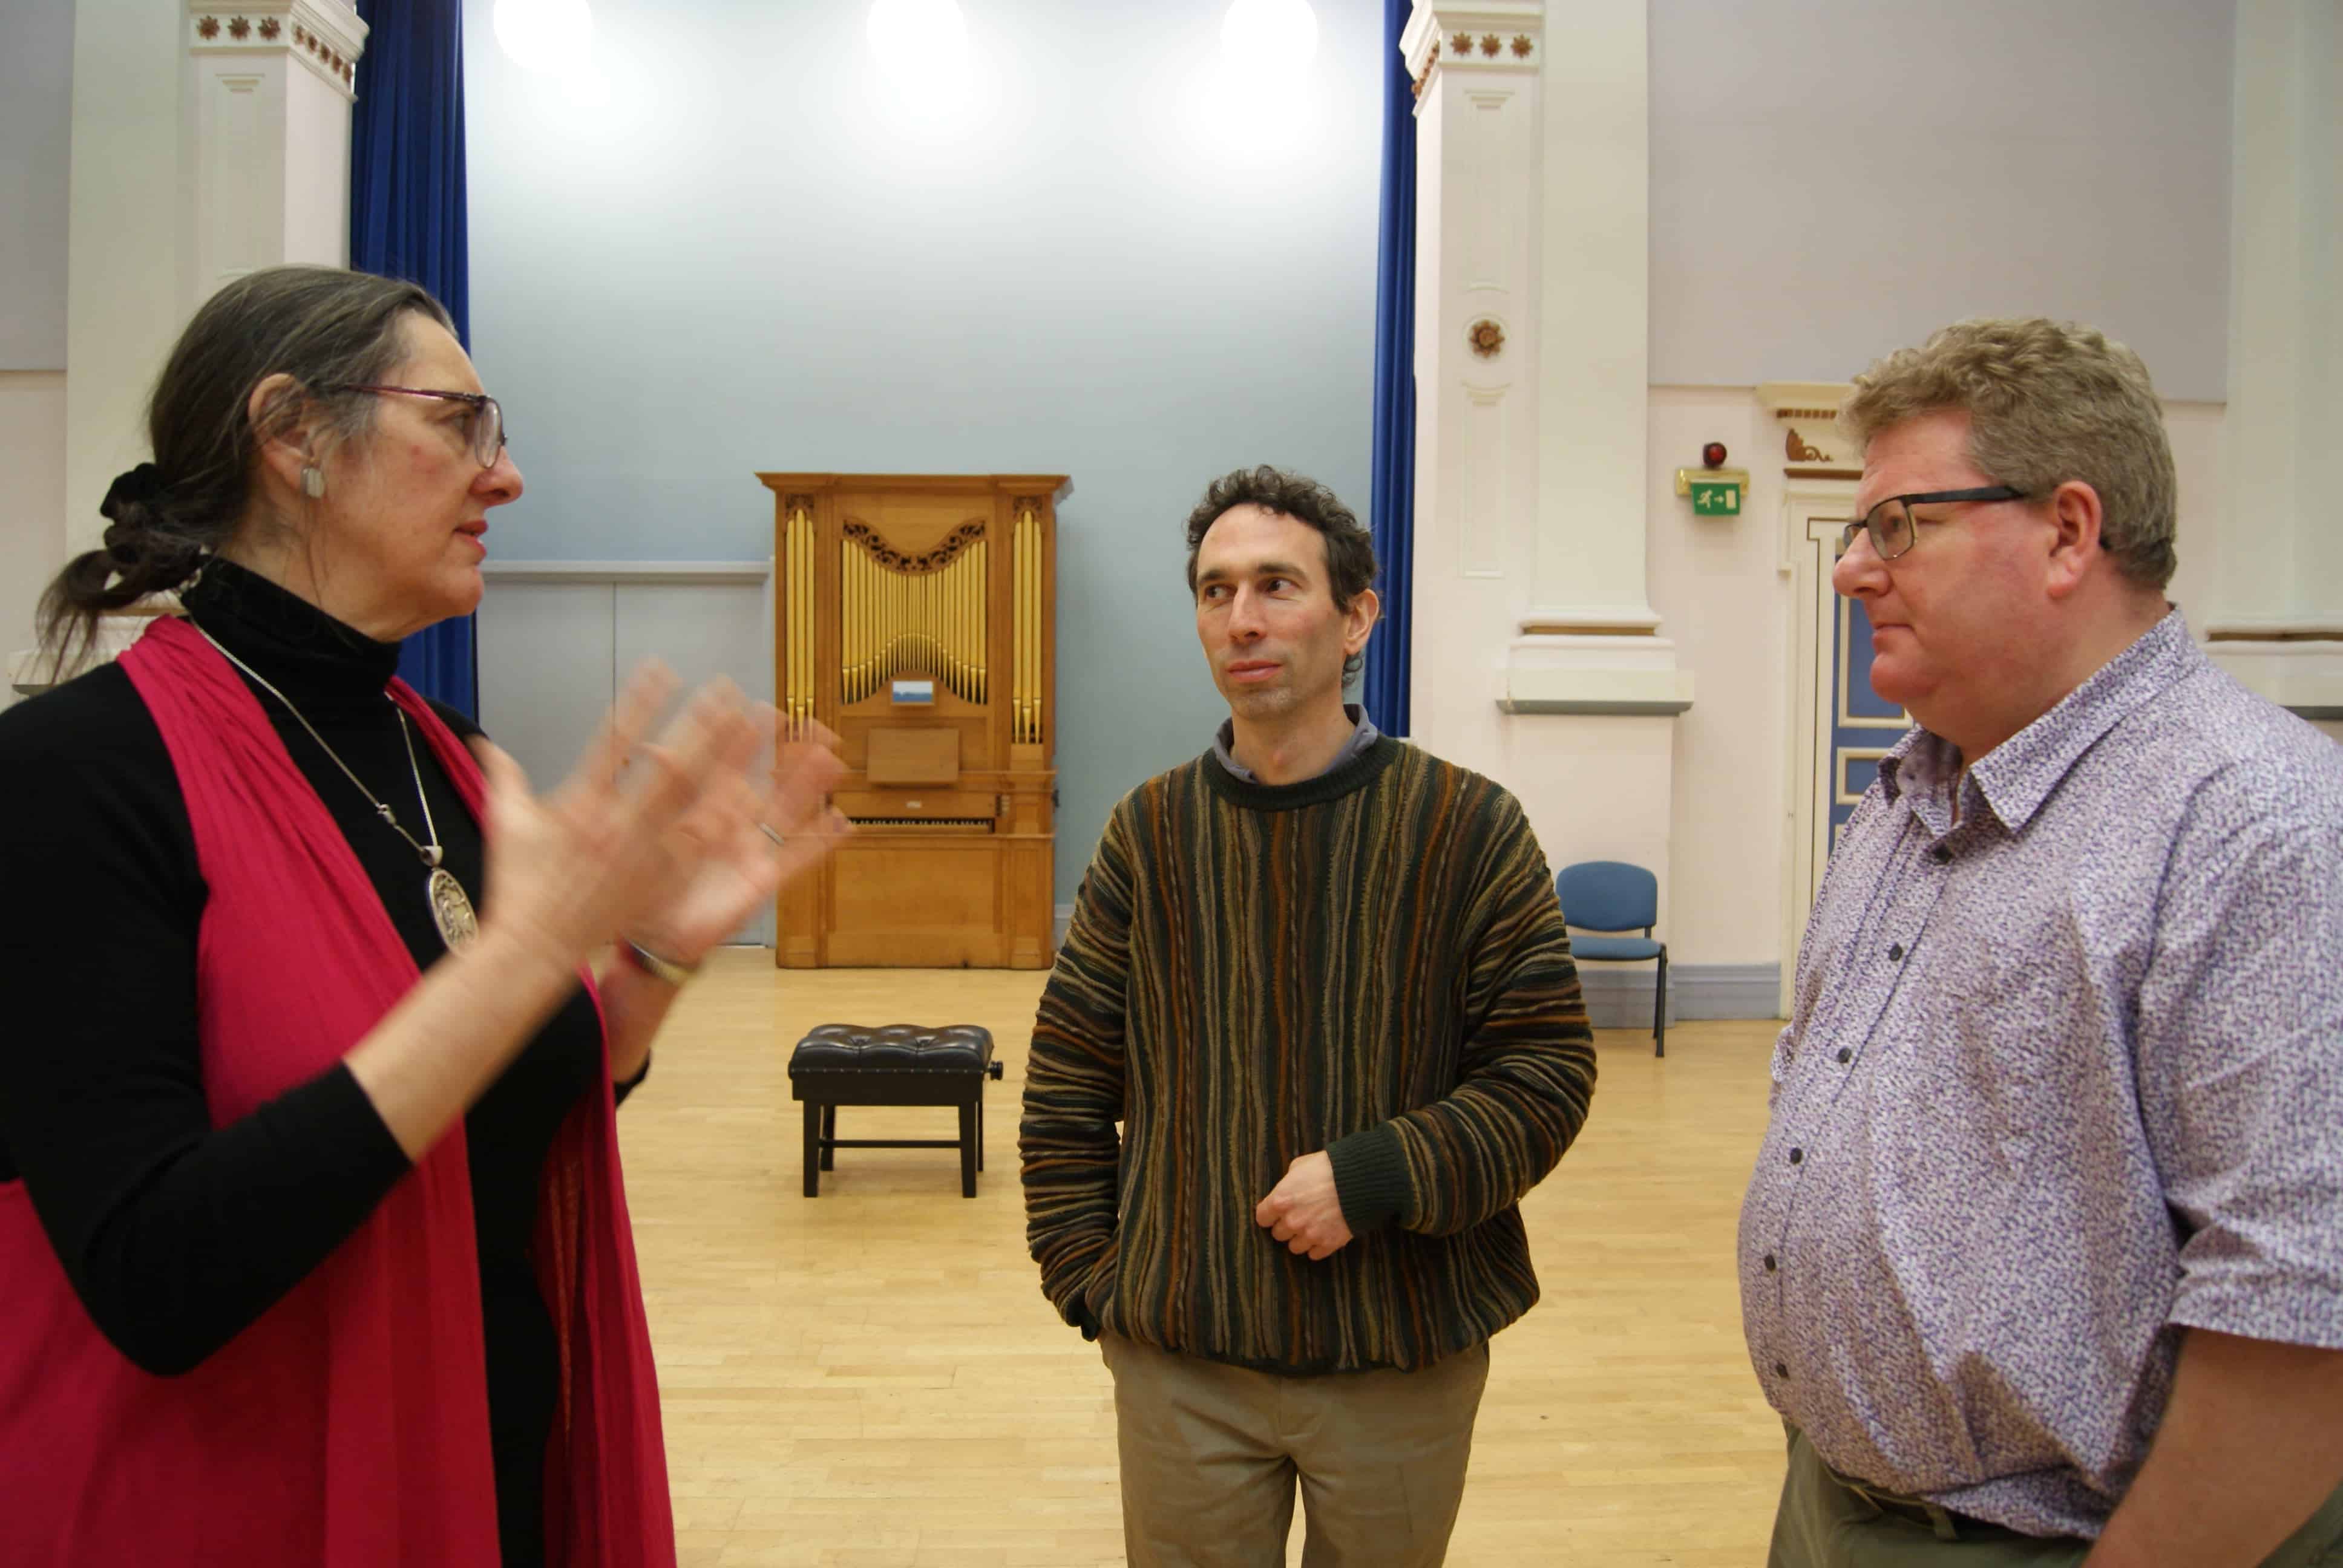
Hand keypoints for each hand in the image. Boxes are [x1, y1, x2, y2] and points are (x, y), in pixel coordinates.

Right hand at [468, 666, 768, 973]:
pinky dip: (725, 818)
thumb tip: (484, 744)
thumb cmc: (518, 886)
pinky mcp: (658, 882)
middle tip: (728, 690)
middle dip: (700, 725)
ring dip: (724, 763)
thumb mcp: (507, 825)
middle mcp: (616, 823)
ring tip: (751, 730)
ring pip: (693, 801)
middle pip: (668, 765)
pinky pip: (699, 846)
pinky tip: (751, 793)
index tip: (662, 669)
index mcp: (580, 802)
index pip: (614, 740)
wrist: (533, 948)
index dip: (641, 702)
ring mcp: (642, 854)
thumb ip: (504, 778)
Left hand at [624, 708, 850, 964]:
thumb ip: (654, 788)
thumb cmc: (645, 881)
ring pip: (788, 811)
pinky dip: (821, 842)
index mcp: (704, 806)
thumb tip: (649, 748)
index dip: (749, 735)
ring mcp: (751, 850)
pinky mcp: (762, 882)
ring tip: (833, 762)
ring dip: (811, 788)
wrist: (652, 933)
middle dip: (792, 754)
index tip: (764, 709)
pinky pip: (798, 858)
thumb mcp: (645, 829)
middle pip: (769, 780)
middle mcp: (733, 823)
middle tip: (813, 726)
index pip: (731, 761)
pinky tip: (843, 824)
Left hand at [1253, 1151, 1352, 1260]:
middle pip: (1278, 1234)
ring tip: (1312, 1227)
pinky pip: (1314, 1254)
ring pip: (1295, 1247)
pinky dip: (1317, 1247)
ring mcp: (1309, 1235)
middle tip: (1298, 1216)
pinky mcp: (1328, 1244)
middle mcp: (1291, 1221)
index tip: (1276, 1213)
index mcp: (1280, 1200)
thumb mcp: (1301, 1166)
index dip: (1269, 1215)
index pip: (1262, 1218)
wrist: (1359, 1181)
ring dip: (1301, 1238)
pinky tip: (1323, 1234)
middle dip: (1286, 1226)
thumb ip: (1288, 1181)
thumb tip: (1288, 1188)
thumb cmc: (1329, 1168)